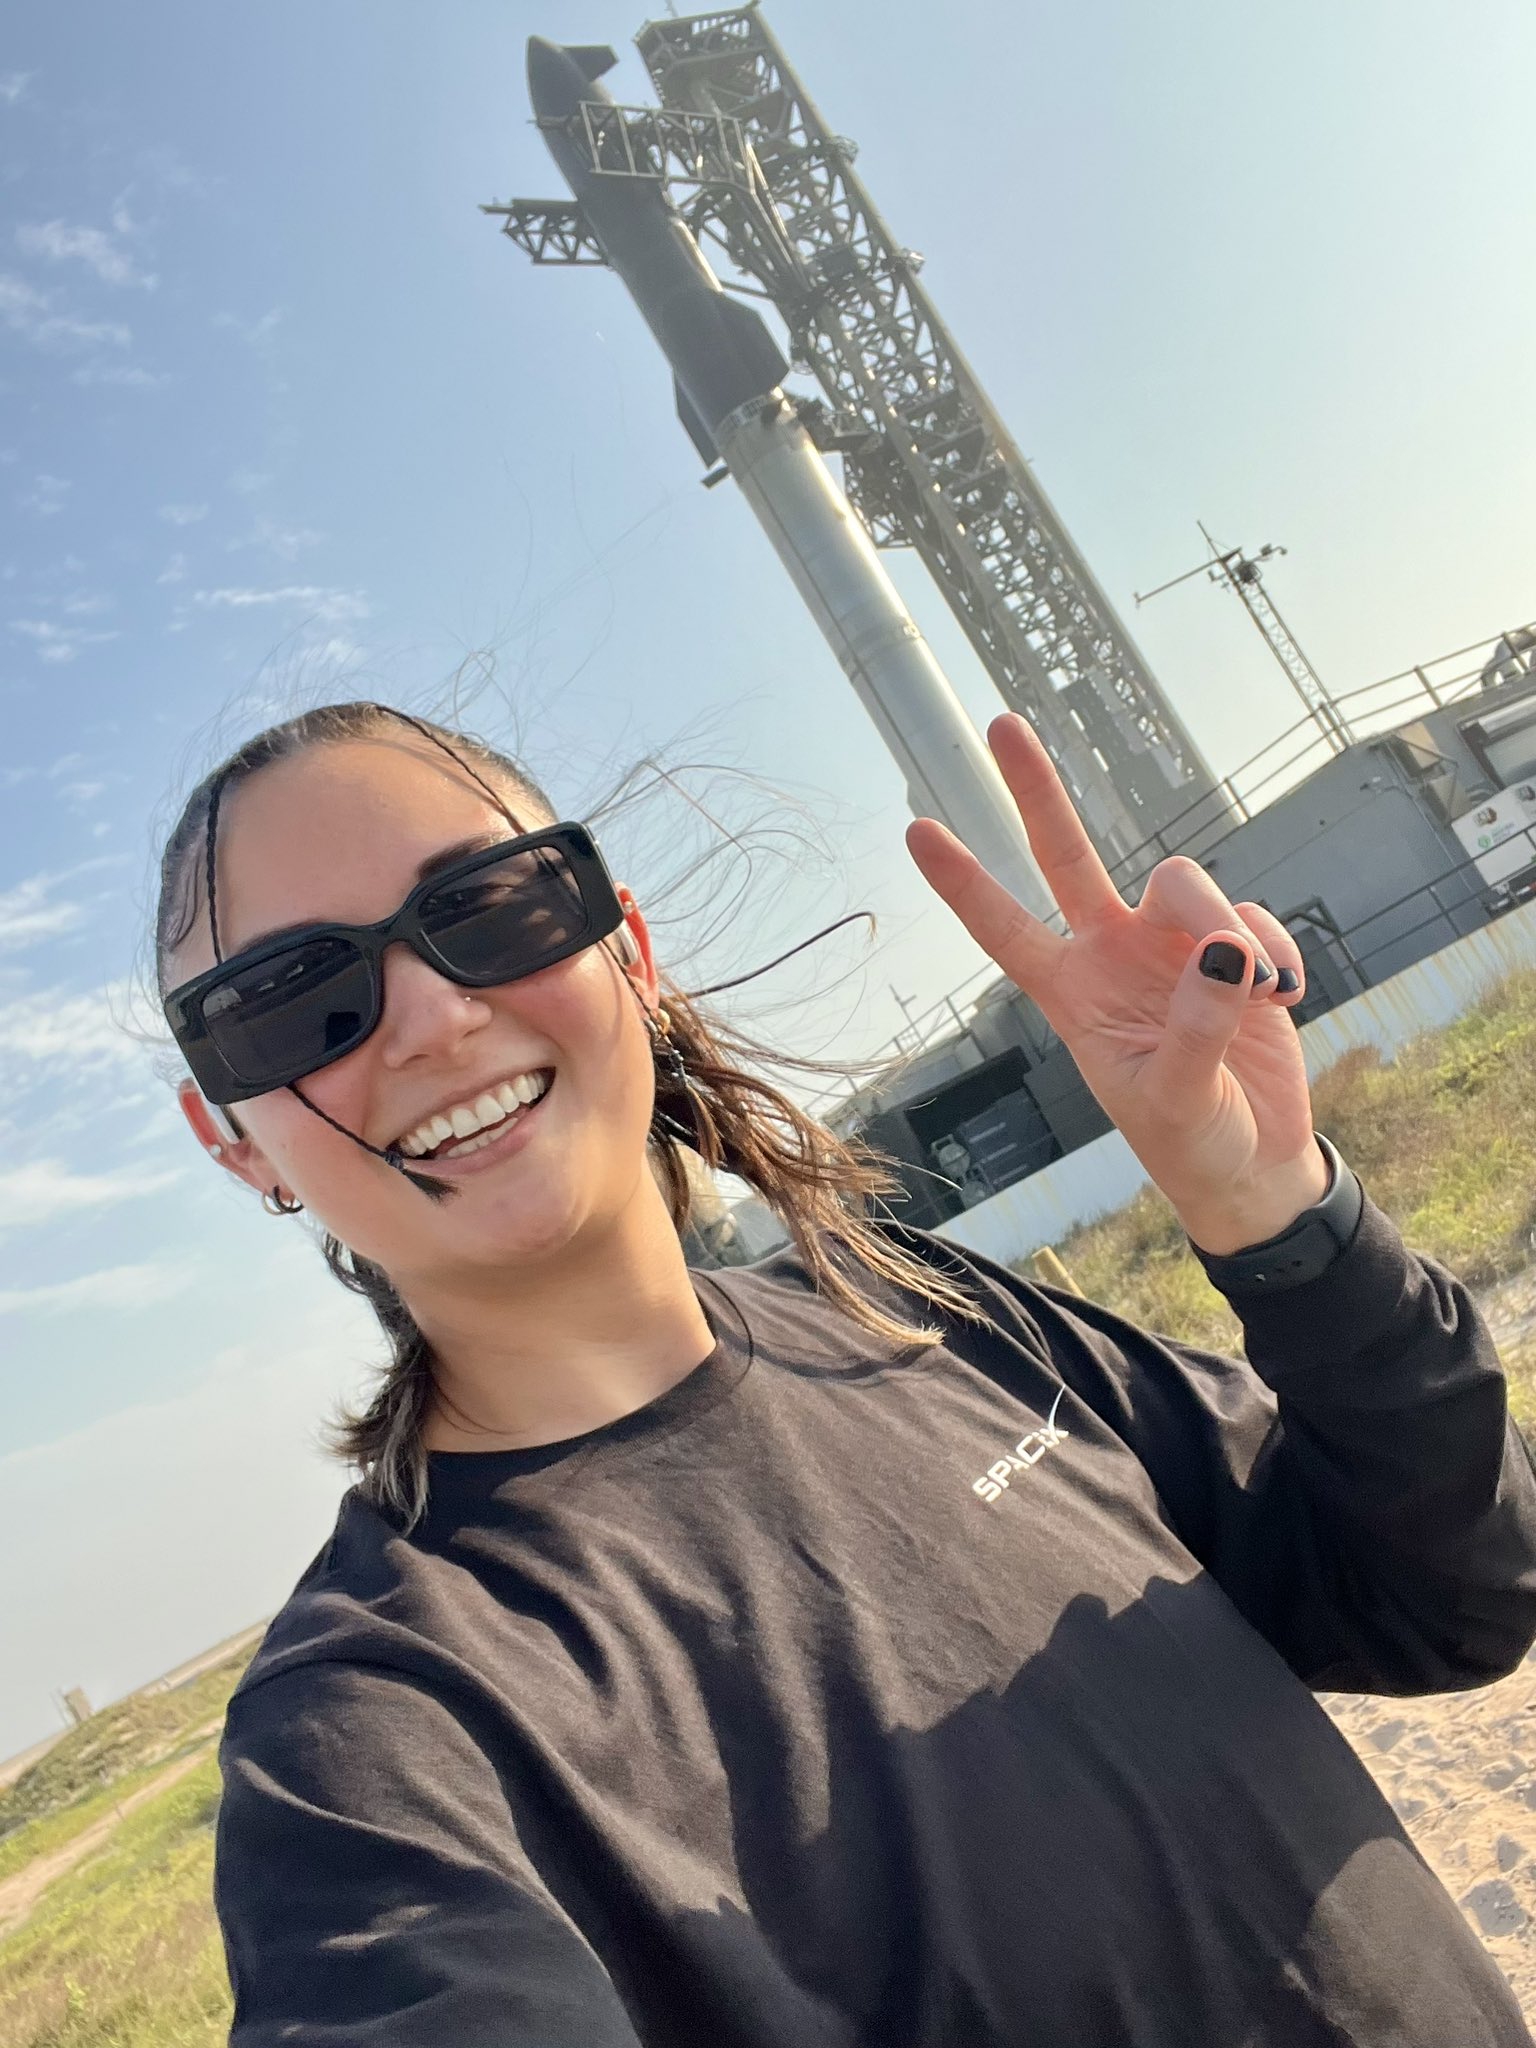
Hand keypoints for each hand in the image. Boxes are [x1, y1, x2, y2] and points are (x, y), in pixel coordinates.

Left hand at [906, 714, 1328, 1254]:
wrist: (1254, 1164)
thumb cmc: (1191, 1140)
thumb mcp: (1176, 1097)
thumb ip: (1195, 1026)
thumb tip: (1223, 953)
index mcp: (1072, 994)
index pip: (1006, 929)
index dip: (964, 883)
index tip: (915, 830)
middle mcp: (1112, 954)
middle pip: (1068, 856)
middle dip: (1036, 793)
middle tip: (1001, 725)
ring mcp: (1172, 946)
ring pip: (1184, 885)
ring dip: (1222, 924)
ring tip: (1258, 988)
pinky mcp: (1237, 950)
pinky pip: (1251, 920)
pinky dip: (1274, 951)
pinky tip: (1286, 996)